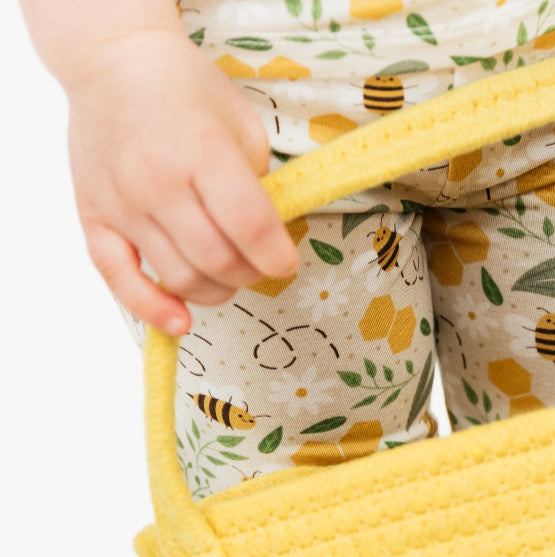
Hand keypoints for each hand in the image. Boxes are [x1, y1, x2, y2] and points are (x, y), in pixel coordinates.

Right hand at [65, 29, 299, 336]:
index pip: (251, 228)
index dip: (278, 258)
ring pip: (180, 279)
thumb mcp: (242, 126)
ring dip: (216, 290)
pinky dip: (152, 309)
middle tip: (258, 264)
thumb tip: (270, 241)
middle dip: (251, 274)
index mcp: (202, 152)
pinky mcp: (95, 219)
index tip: (285, 261)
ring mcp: (122, 204)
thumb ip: (258, 186)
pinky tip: (179, 322)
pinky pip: (120, 280)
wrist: (114, 62)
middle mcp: (157, 182)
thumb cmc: (188, 92)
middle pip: (218, 262)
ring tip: (226, 273)